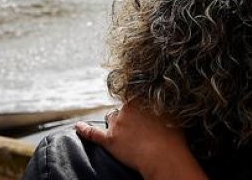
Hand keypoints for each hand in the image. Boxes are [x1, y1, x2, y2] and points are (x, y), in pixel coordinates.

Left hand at [76, 104, 208, 179]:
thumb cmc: (173, 138)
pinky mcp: (110, 139)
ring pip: (112, 118)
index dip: (138, 102)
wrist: (164, 157)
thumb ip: (165, 104)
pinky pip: (93, 133)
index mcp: (143, 99)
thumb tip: (165, 100)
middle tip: (140, 127)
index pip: (134, 94)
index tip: (141, 106)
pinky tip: (78, 126)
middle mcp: (128, 107)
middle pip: (124, 107)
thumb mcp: (173, 114)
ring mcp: (118, 123)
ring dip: (117, 123)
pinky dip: (84, 129)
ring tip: (126, 134)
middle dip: (129, 115)